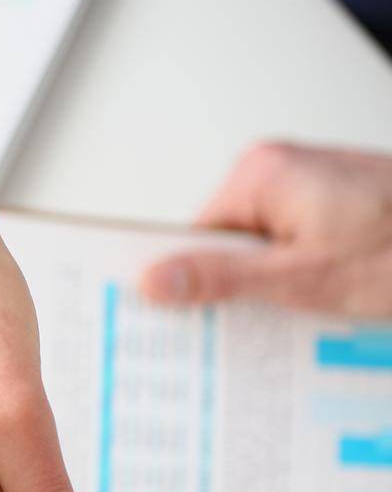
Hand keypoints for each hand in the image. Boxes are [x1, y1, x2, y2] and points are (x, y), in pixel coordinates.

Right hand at [140, 142, 391, 316]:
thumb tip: (153, 280)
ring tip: (310, 310)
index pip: (193, 237)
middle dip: (241, 289)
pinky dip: (308, 276)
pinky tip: (332, 297)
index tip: (183, 321)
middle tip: (262, 323)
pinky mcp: (338, 201)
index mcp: (261, 173)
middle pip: (228, 244)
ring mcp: (313, 184)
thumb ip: (222, 278)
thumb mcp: (304, 278)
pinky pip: (297, 245)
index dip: (191, 283)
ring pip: (265, 250)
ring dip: (280, 287)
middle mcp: (282, 168)